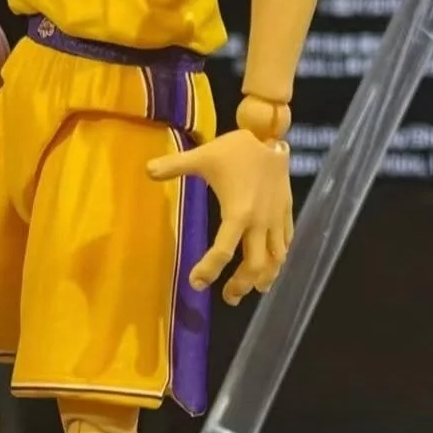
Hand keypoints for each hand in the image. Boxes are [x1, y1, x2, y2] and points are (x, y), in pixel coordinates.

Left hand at [148, 129, 293, 305]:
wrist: (270, 135)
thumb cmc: (235, 149)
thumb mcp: (203, 156)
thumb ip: (175, 165)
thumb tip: (146, 170)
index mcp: (238, 213)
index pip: (223, 252)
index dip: (209, 270)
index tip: (196, 282)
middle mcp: (259, 222)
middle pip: (255, 266)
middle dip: (241, 285)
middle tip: (228, 297)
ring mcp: (276, 220)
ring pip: (275, 260)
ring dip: (264, 278)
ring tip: (252, 289)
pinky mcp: (286, 213)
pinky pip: (286, 243)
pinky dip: (278, 259)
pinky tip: (270, 266)